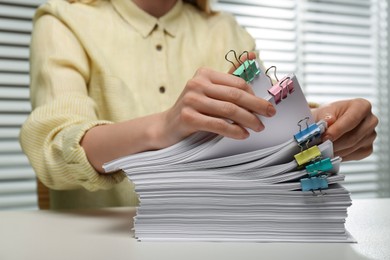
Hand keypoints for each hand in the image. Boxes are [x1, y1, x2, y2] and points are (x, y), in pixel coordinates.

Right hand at [158, 53, 275, 147]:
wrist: (166, 127)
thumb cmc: (193, 109)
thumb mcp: (208, 91)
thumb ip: (228, 78)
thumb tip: (251, 56)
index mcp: (204, 73)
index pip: (237, 82)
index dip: (254, 95)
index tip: (264, 105)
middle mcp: (196, 83)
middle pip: (235, 95)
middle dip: (257, 106)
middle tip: (270, 114)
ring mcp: (191, 100)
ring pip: (229, 110)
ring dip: (248, 120)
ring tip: (258, 127)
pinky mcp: (187, 117)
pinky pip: (218, 124)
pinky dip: (234, 130)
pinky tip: (242, 134)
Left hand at [312, 98, 377, 160]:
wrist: (329, 124)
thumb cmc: (327, 115)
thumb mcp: (323, 111)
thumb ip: (325, 116)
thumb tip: (329, 121)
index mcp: (362, 106)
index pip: (352, 119)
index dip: (337, 130)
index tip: (325, 137)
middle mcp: (371, 120)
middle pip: (352, 137)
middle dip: (334, 144)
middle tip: (320, 147)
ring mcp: (371, 136)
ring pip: (351, 148)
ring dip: (335, 151)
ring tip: (322, 149)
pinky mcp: (368, 149)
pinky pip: (353, 155)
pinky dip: (339, 155)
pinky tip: (330, 151)